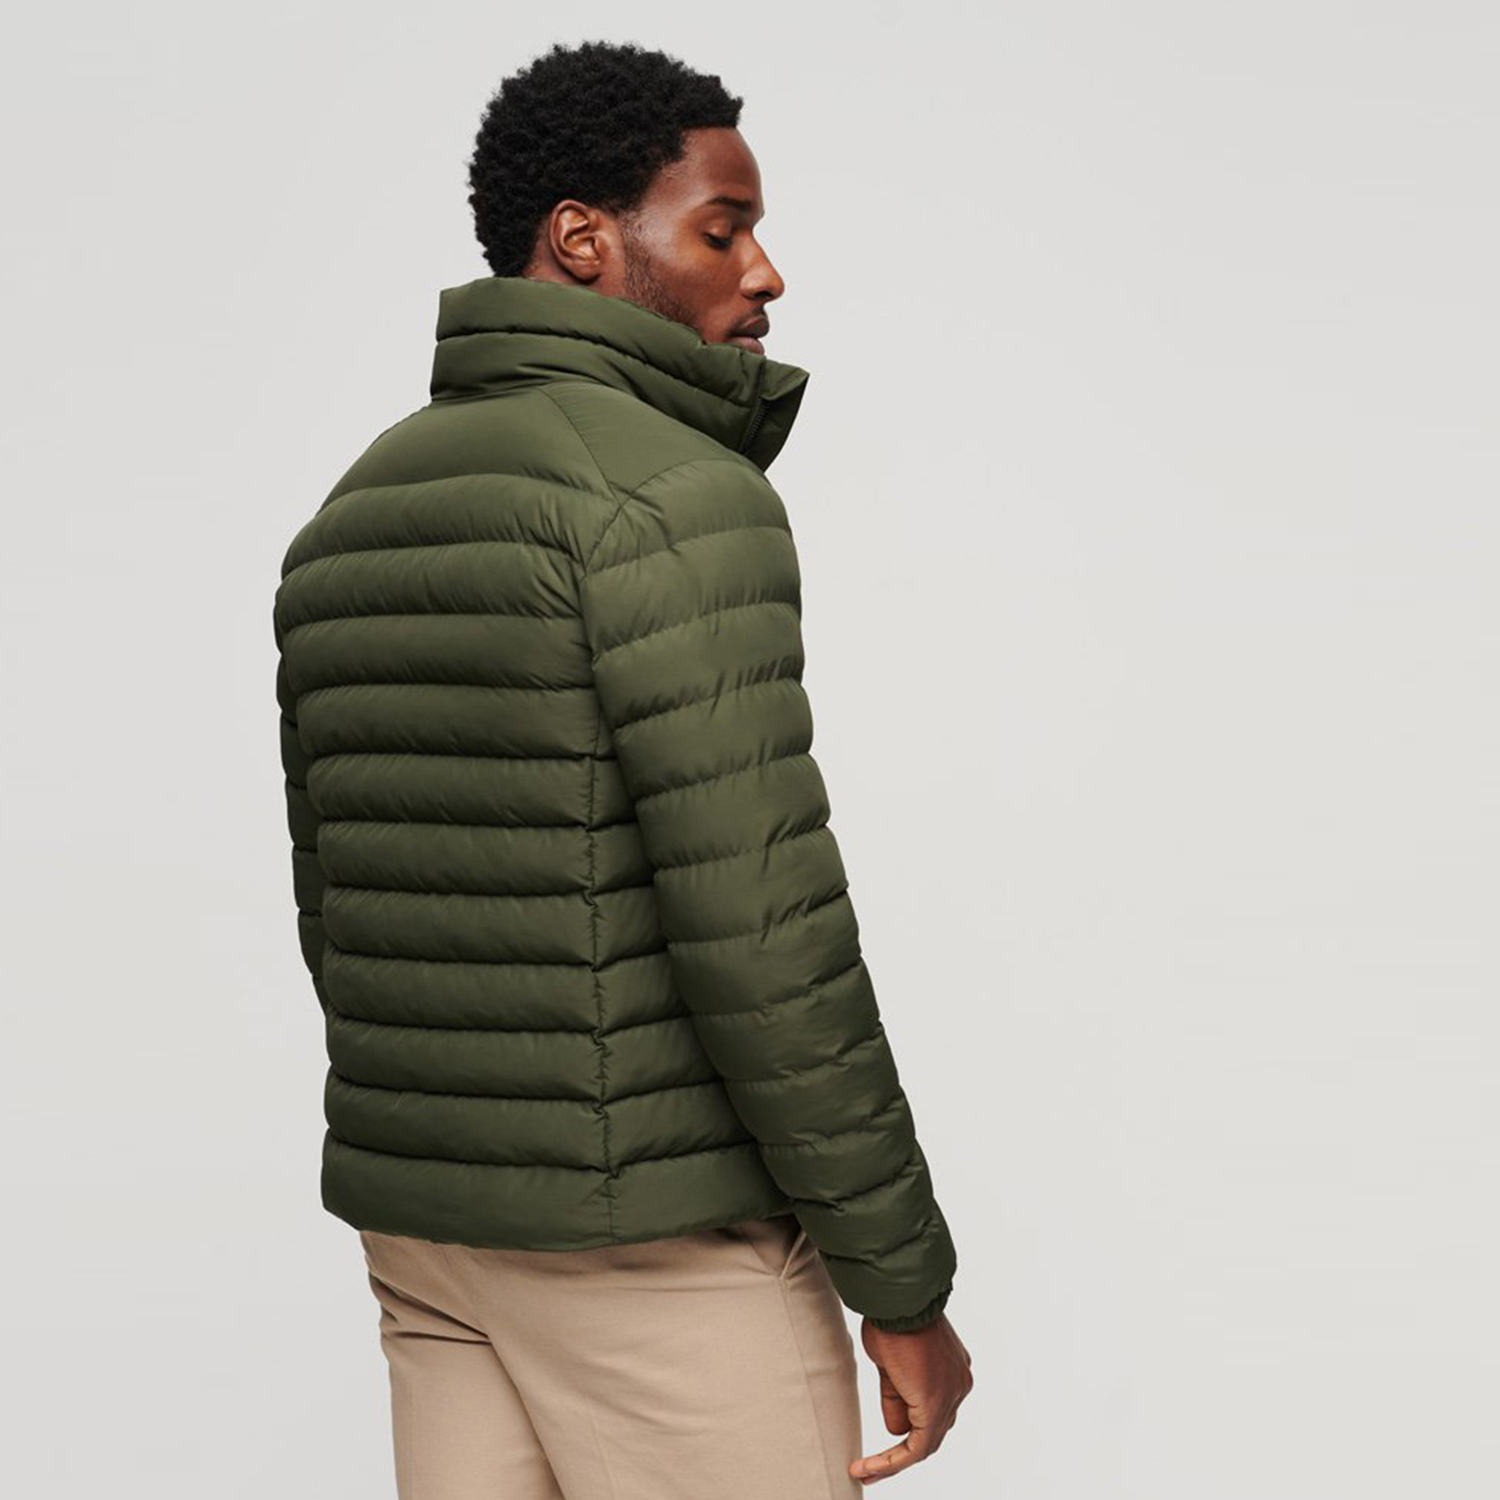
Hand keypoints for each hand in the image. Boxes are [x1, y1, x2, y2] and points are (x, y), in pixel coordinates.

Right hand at [850, 1312, 972, 1483]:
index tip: (887, 1436)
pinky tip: (869, 1468)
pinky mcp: (935, 1406)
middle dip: (901, 1448)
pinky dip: (892, 1462)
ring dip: (894, 1458)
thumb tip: (896, 1425)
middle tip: (873, 1467)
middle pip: (932, 1429)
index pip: (933, 1409)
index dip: (908, 1425)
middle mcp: (958, 1383)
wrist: (898, 1301)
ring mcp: (951, 1395)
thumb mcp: (890, 1362)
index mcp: (952, 1368)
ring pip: (925, 1442)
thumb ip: (896, 1394)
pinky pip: (916, 1447)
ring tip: (867, 1470)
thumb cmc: (892, 1318)